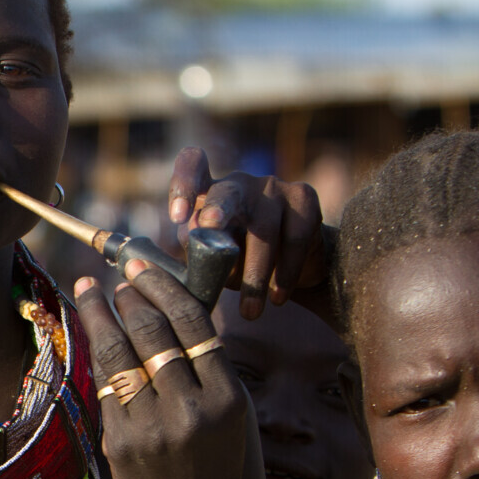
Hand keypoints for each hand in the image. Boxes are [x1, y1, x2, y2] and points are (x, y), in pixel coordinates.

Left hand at [73, 259, 265, 478]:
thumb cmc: (212, 466)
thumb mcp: (229, 417)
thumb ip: (207, 368)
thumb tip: (168, 305)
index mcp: (228, 400)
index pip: (194, 325)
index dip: (163, 287)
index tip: (142, 266)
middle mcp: (191, 411)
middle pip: (153, 332)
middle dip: (130, 296)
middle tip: (117, 277)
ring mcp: (151, 428)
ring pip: (119, 352)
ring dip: (101, 313)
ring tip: (91, 289)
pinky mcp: (119, 442)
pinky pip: (105, 384)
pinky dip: (98, 353)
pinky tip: (91, 334)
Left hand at [166, 147, 325, 318]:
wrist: (293, 266)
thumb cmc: (238, 261)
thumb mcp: (210, 260)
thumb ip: (195, 255)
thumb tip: (174, 260)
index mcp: (208, 193)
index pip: (193, 167)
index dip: (183, 185)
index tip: (177, 216)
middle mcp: (239, 184)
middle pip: (227, 194)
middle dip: (218, 211)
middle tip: (211, 229)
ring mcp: (273, 187)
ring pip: (264, 231)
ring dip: (255, 276)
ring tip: (250, 311)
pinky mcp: (304, 198)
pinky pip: (296, 238)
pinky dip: (286, 273)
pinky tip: (277, 298)